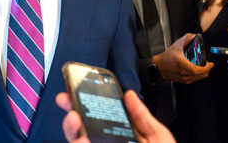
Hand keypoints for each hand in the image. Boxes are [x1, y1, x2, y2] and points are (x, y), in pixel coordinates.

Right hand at [55, 91, 175, 142]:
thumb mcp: (157, 136)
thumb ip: (142, 116)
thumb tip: (129, 95)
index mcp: (117, 134)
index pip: (94, 117)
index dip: (82, 103)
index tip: (75, 90)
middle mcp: (103, 142)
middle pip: (79, 130)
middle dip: (70, 116)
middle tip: (70, 107)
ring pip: (77, 141)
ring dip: (72, 132)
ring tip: (75, 121)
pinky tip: (84, 140)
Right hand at [152, 33, 212, 83]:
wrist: (158, 66)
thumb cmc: (166, 57)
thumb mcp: (176, 45)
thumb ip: (186, 39)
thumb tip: (194, 36)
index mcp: (181, 63)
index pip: (197, 69)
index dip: (206, 68)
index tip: (210, 64)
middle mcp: (182, 72)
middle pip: (200, 75)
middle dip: (207, 70)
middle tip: (208, 65)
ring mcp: (182, 77)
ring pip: (198, 78)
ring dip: (203, 73)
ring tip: (203, 67)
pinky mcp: (182, 80)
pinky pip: (194, 80)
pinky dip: (198, 76)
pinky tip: (197, 72)